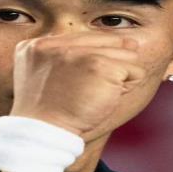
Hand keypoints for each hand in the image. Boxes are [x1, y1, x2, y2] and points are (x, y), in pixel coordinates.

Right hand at [9, 32, 145, 142]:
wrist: (42, 133)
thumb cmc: (49, 115)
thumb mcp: (44, 78)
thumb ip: (71, 59)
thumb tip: (127, 43)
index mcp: (37, 46)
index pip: (81, 38)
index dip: (92, 60)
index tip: (82, 82)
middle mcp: (59, 43)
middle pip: (105, 41)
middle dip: (108, 67)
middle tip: (89, 91)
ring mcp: (81, 53)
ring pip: (125, 54)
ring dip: (118, 78)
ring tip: (95, 95)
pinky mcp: (102, 66)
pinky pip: (134, 71)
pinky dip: (127, 88)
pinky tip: (105, 100)